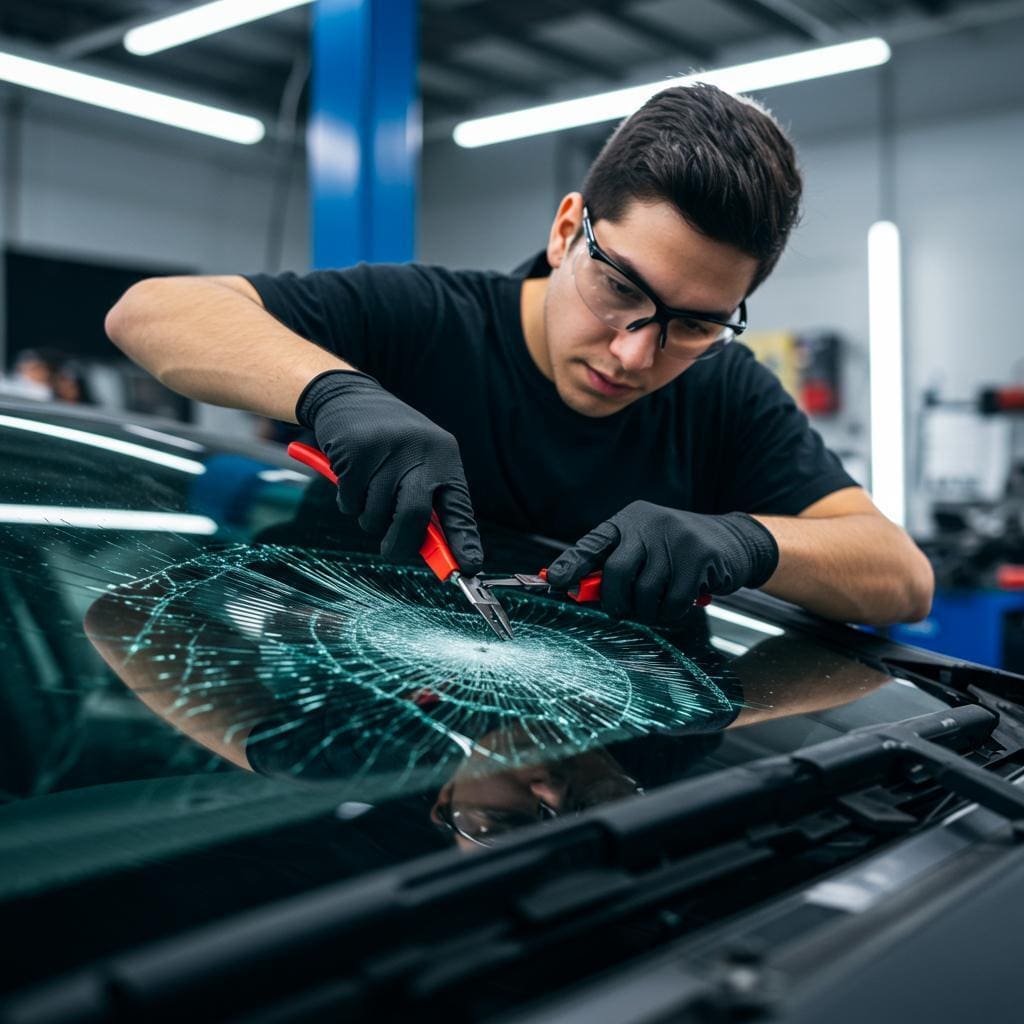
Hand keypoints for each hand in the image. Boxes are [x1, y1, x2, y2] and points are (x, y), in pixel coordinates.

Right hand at [296, 370, 482, 573]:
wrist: (349, 396)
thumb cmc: (390, 442)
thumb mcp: (419, 461)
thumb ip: (428, 501)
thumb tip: (438, 550)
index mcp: (444, 456)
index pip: (458, 506)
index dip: (463, 540)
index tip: (468, 568)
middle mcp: (420, 451)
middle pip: (414, 515)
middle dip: (401, 542)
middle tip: (391, 550)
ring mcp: (386, 450)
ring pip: (375, 515)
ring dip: (368, 517)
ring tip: (368, 491)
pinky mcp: (354, 452)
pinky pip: (350, 502)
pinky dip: (348, 501)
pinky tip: (351, 476)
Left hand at [546, 501, 777, 624]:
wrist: (733, 541)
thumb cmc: (678, 551)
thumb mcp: (646, 548)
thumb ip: (616, 565)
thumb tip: (580, 590)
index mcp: (630, 520)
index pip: (594, 543)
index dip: (572, 563)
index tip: (554, 581)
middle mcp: (650, 524)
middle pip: (617, 572)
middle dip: (615, 601)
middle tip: (621, 611)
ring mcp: (677, 539)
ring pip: (645, 593)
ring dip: (648, 611)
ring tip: (657, 606)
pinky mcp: (700, 557)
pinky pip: (673, 602)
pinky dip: (671, 613)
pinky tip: (677, 604)